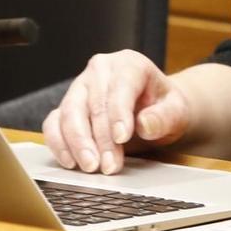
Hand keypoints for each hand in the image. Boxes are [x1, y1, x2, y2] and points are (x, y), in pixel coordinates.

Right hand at [43, 50, 192, 174]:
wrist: (152, 110)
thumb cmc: (163, 107)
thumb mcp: (176, 111)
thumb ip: (164, 117)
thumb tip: (145, 125)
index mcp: (129, 64)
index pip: (120, 87)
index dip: (119, 114)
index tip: (122, 138)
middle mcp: (100, 70)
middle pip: (93, 104)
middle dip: (101, 139)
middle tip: (109, 166)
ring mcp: (80, 87)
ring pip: (69, 113)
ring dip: (78, 143)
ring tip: (91, 167)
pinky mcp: (66, 106)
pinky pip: (54, 123)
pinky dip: (59, 143)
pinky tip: (71, 162)